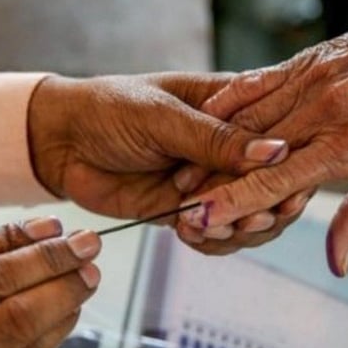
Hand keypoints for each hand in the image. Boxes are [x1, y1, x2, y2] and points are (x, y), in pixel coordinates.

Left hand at [28, 73, 288, 224]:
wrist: (58, 141)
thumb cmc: (108, 108)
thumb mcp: (163, 116)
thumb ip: (216, 139)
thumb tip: (275, 152)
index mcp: (233, 106)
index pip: (280, 136)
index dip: (290, 166)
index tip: (289, 188)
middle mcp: (228, 146)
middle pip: (272, 183)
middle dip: (266, 204)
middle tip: (254, 218)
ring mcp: (210, 180)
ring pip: (249, 213)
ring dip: (240, 227)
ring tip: (217, 227)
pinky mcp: (187, 209)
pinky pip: (216, 233)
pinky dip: (211, 241)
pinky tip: (193, 234)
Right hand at [174, 2, 347, 274]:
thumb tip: (337, 265)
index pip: (278, 181)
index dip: (235, 203)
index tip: (200, 221)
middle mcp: (323, 112)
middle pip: (251, 153)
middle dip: (210, 183)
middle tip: (177, 207)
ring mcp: (310, 82)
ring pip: (246, 119)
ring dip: (210, 149)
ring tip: (181, 175)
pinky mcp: (302, 62)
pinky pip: (254, 84)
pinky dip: (225, 104)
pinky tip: (202, 122)